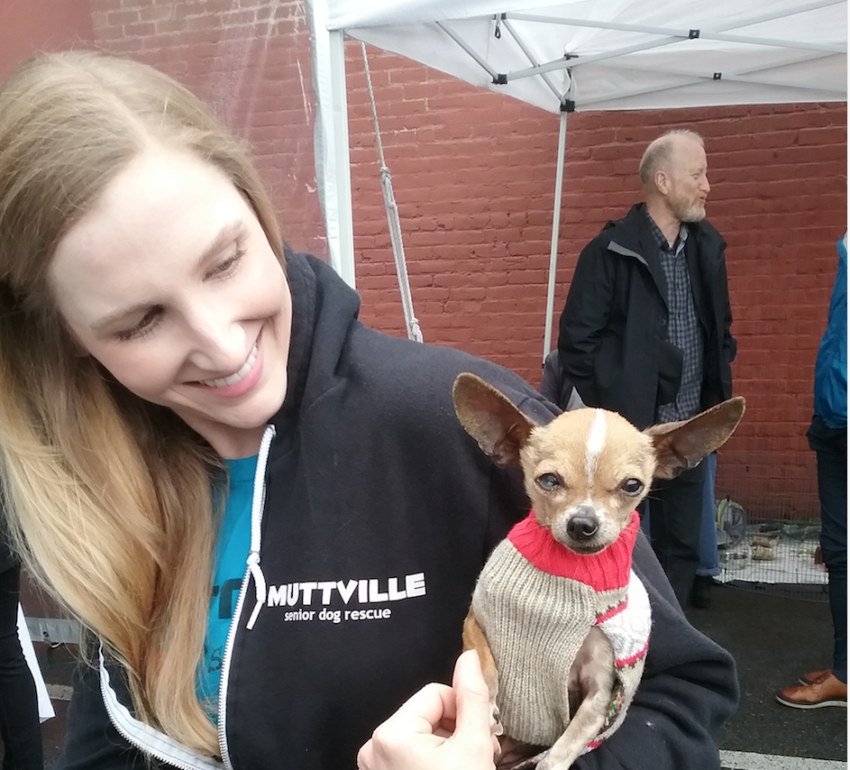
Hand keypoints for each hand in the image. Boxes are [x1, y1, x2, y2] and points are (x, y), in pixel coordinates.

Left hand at [357, 650, 498, 769]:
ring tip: (467, 765)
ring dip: (448, 743)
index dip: (463, 711)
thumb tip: (470, 657)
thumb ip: (473, 697)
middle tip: (479, 751)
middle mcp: (374, 747)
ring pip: (422, 733)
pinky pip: (410, 752)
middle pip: (428, 713)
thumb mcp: (474, 745)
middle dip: (457, 728)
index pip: (437, 693)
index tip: (480, 735)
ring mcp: (375, 765)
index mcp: (392, 734)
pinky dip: (432, 758)